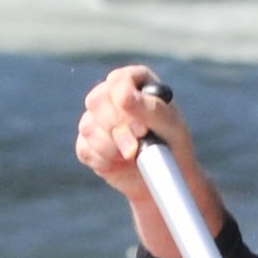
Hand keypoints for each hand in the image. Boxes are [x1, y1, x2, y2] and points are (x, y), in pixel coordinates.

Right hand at [76, 65, 221, 257]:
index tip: (140, 126)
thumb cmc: (173, 145)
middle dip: (118, 128)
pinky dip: (103, 161)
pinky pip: (85, 149)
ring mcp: (96, 119)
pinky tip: (120, 163)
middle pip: (96, 101)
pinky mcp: (87, 143)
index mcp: (135, 82)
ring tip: (133, 155)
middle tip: (138, 144)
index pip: (118, 79)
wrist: (164, 178)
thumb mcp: (171, 125)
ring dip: (112, 147)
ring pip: (88, 127)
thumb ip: (150, 107)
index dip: (124, 99)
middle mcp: (112, 96)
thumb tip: (124, 97)